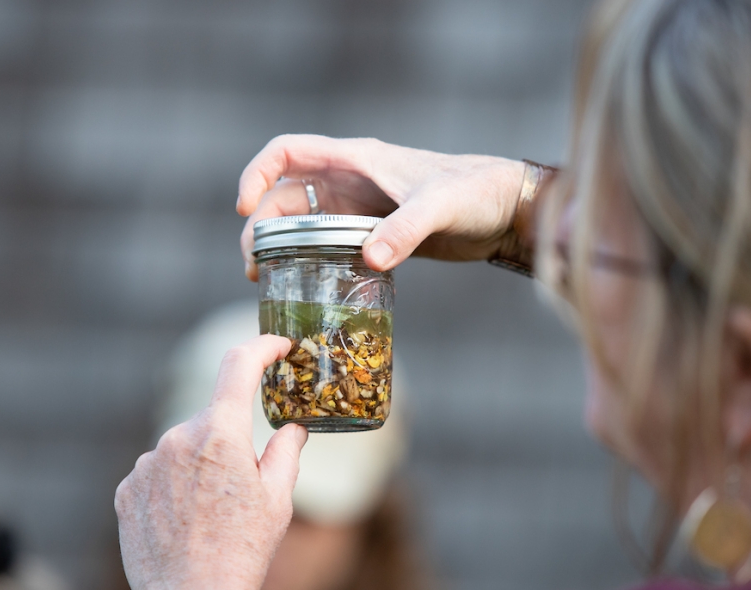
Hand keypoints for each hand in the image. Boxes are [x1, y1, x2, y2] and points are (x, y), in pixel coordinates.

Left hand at [115, 335, 308, 589]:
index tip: (277, 346)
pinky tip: (185, 520)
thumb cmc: (241, 551)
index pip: (239, 365)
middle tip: (243, 483)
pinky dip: (173, 486)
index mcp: (220, 434)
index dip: (262, 347)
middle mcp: (177, 438)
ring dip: (199, 465)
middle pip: (212, 419)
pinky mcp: (127, 488)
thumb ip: (286, 451)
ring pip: (182, 447)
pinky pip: (156, 472)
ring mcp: (147, 463)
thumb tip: (292, 428)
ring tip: (210, 513)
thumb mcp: (278, 499)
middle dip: (230, 439)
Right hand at [237, 134, 525, 279]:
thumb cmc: (476, 190)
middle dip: (260, 226)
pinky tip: (306, 287)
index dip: (256, 174)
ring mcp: (359, 207)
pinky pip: (327, 245)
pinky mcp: (373, 233)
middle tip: (254, 266)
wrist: (505, 208)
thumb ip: (405, 230)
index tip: (244, 209)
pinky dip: (309, 261)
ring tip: (266, 280)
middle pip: (284, 196)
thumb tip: (369, 259)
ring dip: (279, 247)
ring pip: (302, 223)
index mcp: (355, 159)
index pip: (287, 152)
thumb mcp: (440, 206)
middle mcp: (349, 180)